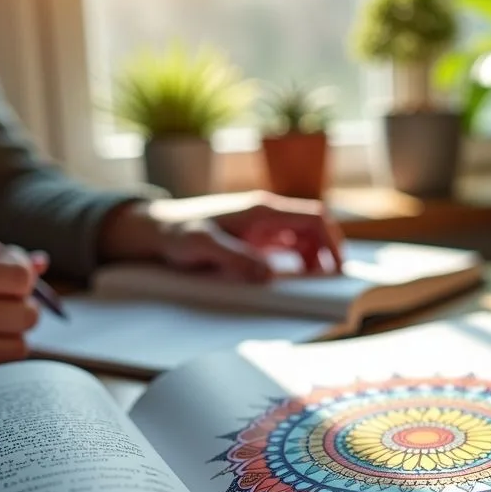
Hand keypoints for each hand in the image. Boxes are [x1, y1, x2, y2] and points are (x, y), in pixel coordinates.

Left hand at [97, 192, 345, 282]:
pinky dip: (295, 259)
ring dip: (312, 256)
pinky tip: (289, 276)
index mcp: (261, 210)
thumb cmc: (176, 234)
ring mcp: (259, 224)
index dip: (332, 241)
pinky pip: (285, 245)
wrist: (153, 229)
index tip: (337, 268)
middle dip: (326, 251)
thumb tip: (268, 275)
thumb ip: (236, 259)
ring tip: (310, 281)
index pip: (313, 218)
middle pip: (313, 226)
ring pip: (301, 236)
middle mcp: (265, 213)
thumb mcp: (203, 247)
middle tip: (328, 280)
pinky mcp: (252, 236)